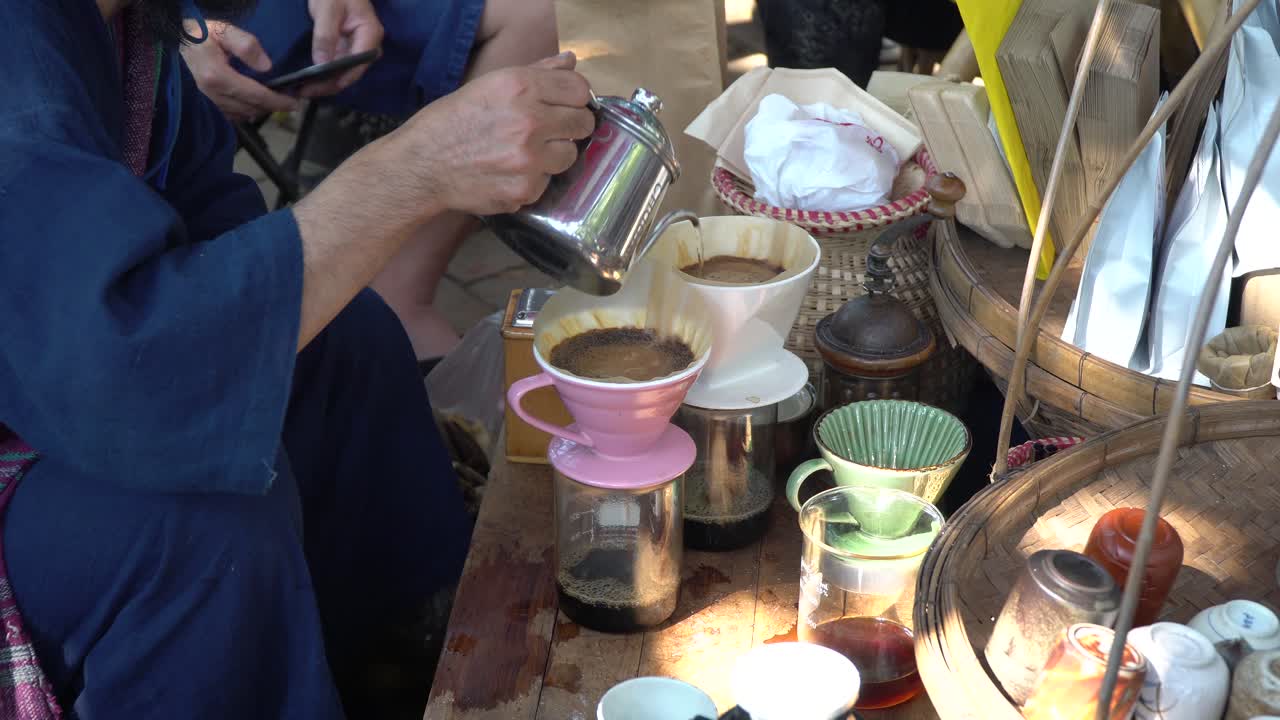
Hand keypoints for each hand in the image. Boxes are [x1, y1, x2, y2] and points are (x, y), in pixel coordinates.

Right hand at [181, 21, 300, 122]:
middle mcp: (212, 92)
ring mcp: (208, 99)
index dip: (277, 101)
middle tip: (290, 102)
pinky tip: (256, 104)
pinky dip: (247, 111)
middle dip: (273, 107)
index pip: (255, 95)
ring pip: (242, 113)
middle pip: (251, 107)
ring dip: (261, 109)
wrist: (178, 37)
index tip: (295, 103)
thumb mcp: (225, 31)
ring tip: (276, 102)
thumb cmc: (202, 32)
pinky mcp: (206, 101)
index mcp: (218, 76)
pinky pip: (231, 114)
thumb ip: (246, 46)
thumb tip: (267, 67)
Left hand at [302, 0, 383, 97]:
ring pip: (343, 73)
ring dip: (325, 82)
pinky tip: (310, 79)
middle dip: (329, 85)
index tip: (316, 88)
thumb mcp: (327, 9)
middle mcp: (368, 46)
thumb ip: (325, 36)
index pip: (357, 66)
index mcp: (370, 35)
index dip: (338, 80)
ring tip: (304, 88)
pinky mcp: (347, 48)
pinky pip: (338, 65)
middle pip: (351, 73)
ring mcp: (358, 48)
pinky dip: (324, 73)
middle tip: (304, 91)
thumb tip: (321, 64)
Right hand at [391, 52, 595, 215]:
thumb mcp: (490, 84)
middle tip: (548, 131)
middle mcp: (529, 121)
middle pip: (583, 124)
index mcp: (520, 87)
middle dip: (569, 127)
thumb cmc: (452, 122)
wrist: (422, 166)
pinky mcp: (525, 189)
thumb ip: (536, 72)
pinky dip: (533, 179)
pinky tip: (509, 172)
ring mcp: (529, 159)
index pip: (579, 90)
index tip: (565, 106)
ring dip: (553, 155)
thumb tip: (570, 62)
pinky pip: (548, 182)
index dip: (575, 99)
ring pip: (569, 156)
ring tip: (524, 153)